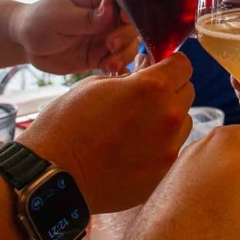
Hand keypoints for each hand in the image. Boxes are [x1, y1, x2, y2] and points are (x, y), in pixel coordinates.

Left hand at [9, 0, 138, 74]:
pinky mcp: (100, 57)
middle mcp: (107, 19)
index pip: (123, 2)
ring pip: (127, 46)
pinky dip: (118, 69)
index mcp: (99, 0)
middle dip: (125, 37)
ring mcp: (104, 39)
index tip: (123, 21)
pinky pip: (116, 63)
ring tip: (110, 65)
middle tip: (110, 45)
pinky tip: (110, 73)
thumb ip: (87, 16)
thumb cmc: (40, 20)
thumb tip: (111, 7)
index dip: (128, 12)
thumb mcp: (60, 16)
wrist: (25, 43)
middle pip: (130, 26)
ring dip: (124, 56)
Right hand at [18, 53, 194, 212]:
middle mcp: (168, 116)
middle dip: (170, 89)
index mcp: (152, 88)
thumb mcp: (96, 85)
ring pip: (184, 121)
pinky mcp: (162, 173)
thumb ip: (132, 79)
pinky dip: (160, 145)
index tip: (158, 69)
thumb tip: (147, 75)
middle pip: (187, 91)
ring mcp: (168, 148)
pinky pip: (172, 149)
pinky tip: (134, 149)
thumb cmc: (66, 125)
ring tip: (138, 126)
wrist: (52, 175)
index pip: (184, 64)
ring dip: (168, 118)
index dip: (169, 64)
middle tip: (143, 97)